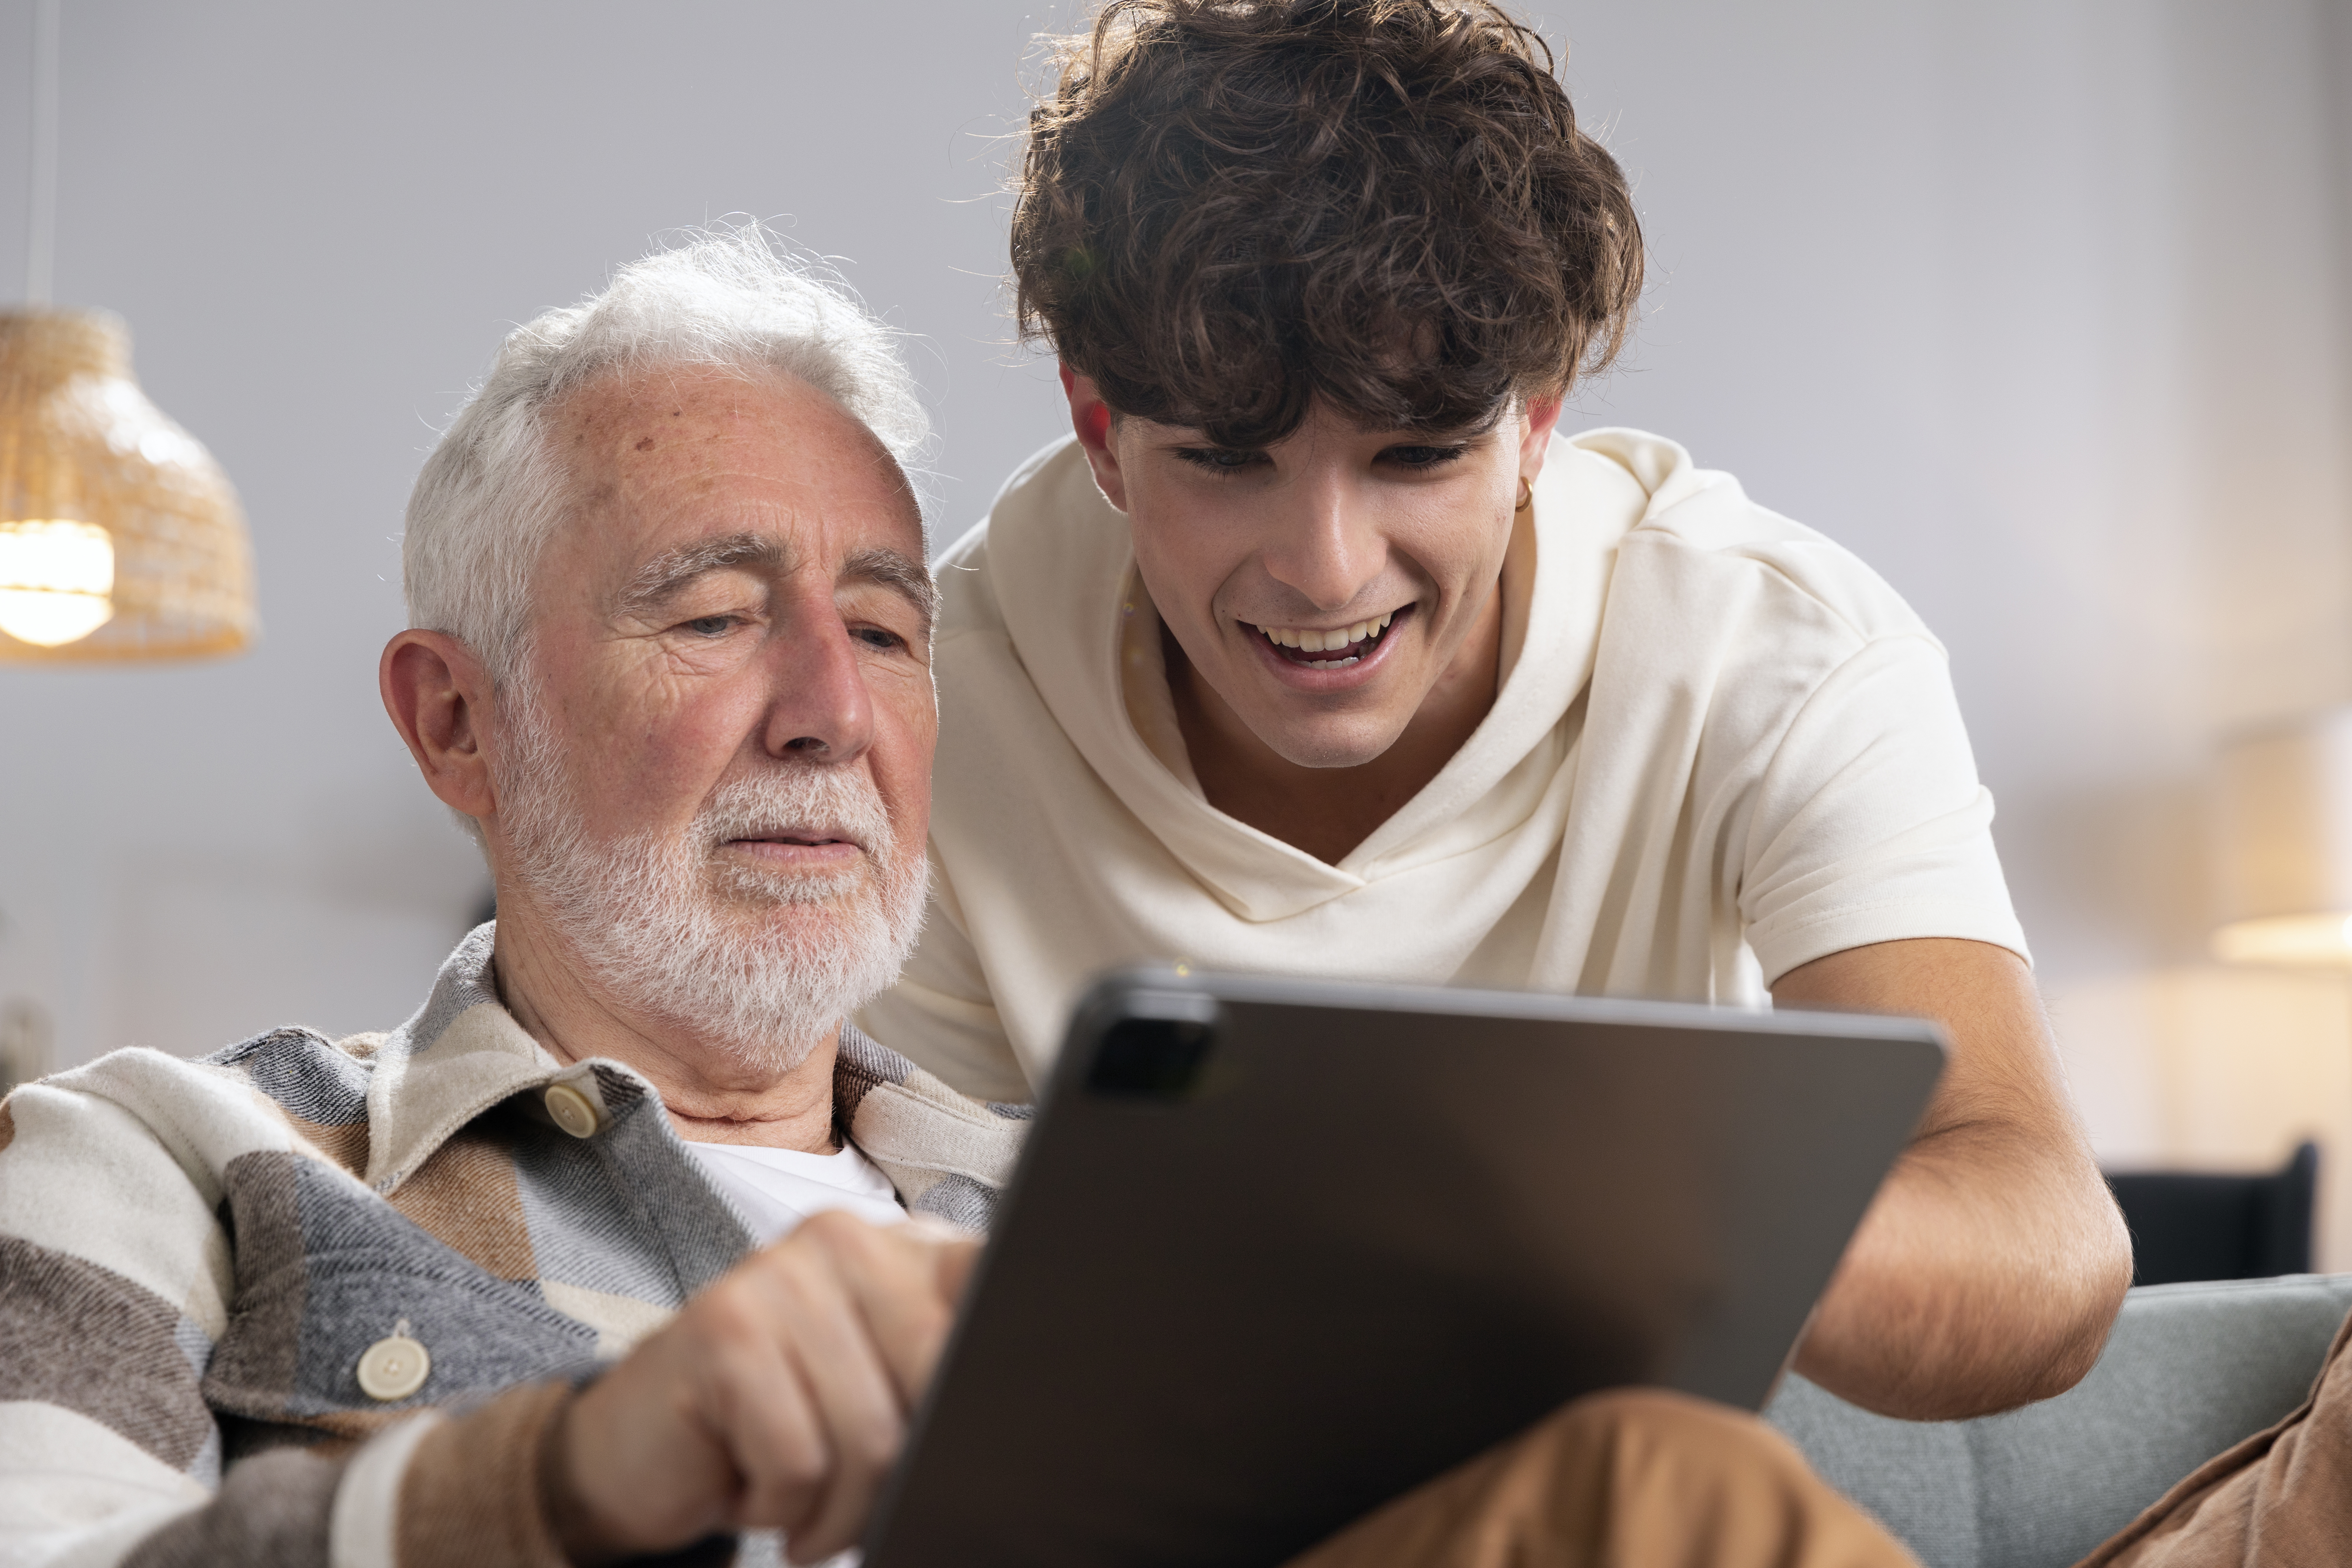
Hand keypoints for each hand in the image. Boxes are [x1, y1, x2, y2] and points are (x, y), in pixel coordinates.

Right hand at [553, 1211, 980, 1565]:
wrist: (641, 1448)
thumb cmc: (780, 1423)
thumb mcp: (879, 1392)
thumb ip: (942, 1375)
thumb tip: (1015, 1414)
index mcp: (900, 1247)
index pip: (989, 1275)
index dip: (1004, 1348)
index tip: (998, 1410)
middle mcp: (845, 1240)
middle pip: (935, 1377)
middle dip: (906, 1467)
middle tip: (860, 1495)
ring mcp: (778, 1277)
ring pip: (870, 1437)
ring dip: (838, 1507)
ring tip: (800, 1498)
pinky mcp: (723, 1332)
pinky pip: (798, 1461)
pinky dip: (778, 1505)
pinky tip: (748, 1485)